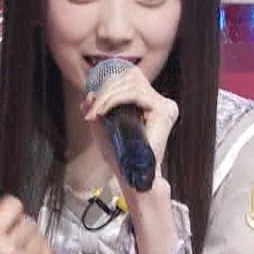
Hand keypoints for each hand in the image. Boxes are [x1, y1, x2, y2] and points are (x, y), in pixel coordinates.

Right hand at [0, 196, 53, 253]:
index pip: (13, 203)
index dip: (11, 212)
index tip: (9, 221)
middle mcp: (8, 249)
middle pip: (28, 220)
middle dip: (21, 230)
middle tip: (13, 245)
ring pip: (39, 233)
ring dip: (32, 242)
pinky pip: (48, 248)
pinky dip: (41, 253)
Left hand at [81, 64, 178, 193]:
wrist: (131, 176)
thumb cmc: (119, 156)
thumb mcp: (103, 128)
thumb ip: (97, 110)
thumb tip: (89, 94)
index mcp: (149, 104)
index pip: (130, 80)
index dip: (109, 86)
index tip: (91, 105)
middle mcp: (160, 102)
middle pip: (130, 78)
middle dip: (105, 91)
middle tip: (90, 111)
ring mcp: (164, 105)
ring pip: (131, 84)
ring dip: (107, 96)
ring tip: (95, 112)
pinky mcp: (164, 111)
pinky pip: (135, 94)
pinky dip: (115, 99)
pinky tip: (103, 110)